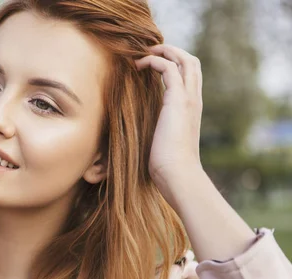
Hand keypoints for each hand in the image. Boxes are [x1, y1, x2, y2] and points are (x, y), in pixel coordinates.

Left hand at [135, 44, 204, 189]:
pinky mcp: (177, 101)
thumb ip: (159, 133)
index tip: (154, 64)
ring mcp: (188, 99)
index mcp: (191, 109)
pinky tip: (139, 65)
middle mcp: (193, 100)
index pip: (190, 76)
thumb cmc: (168, 167)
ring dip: (164, 51)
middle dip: (172, 51)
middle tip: (150, 52)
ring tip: (143, 53)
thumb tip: (145, 137)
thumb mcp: (162, 144)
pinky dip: (154, 61)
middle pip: (192, 62)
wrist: (178, 175)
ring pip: (185, 60)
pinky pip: (169, 68)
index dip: (175, 64)